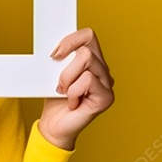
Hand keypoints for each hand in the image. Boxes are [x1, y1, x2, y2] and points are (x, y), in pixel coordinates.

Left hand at [38, 27, 114, 150]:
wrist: (54, 126)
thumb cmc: (54, 100)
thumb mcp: (54, 73)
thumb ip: (61, 57)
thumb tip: (57, 45)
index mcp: (92, 61)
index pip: (88, 36)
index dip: (70, 40)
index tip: (54, 54)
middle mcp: (103, 71)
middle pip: (87, 48)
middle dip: (65, 62)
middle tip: (57, 80)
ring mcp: (107, 84)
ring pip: (86, 60)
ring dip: (67, 77)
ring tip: (64, 91)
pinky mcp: (106, 98)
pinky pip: (88, 79)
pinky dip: (73, 91)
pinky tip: (73, 102)